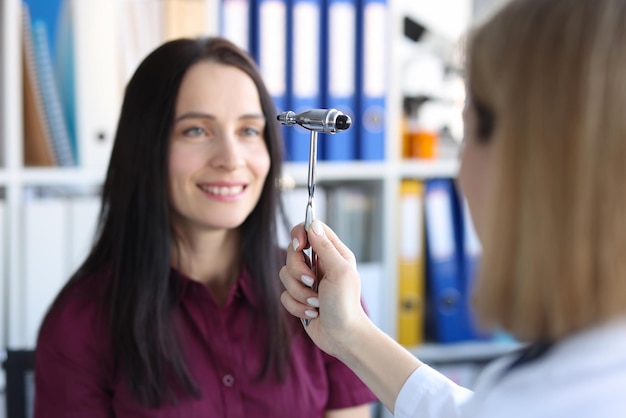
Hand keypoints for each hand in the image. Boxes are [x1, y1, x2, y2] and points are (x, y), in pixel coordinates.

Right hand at [279, 220, 371, 357]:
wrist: (343, 337)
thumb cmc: (346, 305)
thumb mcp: (339, 271)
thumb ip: (325, 247)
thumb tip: (312, 224)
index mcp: (333, 253)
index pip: (311, 229)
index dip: (300, 234)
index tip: (299, 246)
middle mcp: (319, 264)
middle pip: (292, 252)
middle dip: (298, 271)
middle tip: (313, 282)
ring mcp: (307, 281)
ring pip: (284, 275)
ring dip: (300, 293)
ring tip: (316, 304)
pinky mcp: (298, 297)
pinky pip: (284, 295)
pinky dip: (297, 306)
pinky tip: (313, 314)